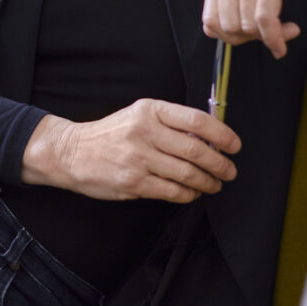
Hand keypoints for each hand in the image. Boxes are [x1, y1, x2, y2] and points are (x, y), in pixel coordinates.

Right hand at [20, 99, 240, 202]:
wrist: (72, 152)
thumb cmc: (110, 134)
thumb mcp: (138, 115)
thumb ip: (170, 123)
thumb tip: (209, 136)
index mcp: (150, 111)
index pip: (196, 120)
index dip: (222, 134)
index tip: (234, 145)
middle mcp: (145, 132)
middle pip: (196, 150)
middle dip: (220, 163)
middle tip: (229, 170)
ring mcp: (139, 159)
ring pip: (187, 173)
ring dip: (208, 182)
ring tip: (215, 184)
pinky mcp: (133, 182)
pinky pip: (172, 191)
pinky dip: (188, 195)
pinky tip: (193, 193)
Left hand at [203, 0, 306, 59]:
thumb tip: (236, 34)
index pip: (209, 19)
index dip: (229, 37)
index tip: (250, 37)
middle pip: (227, 27)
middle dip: (251, 39)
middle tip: (272, 33)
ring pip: (247, 26)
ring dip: (269, 37)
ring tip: (287, 30)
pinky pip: (265, 20)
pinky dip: (275, 38)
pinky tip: (284, 39)